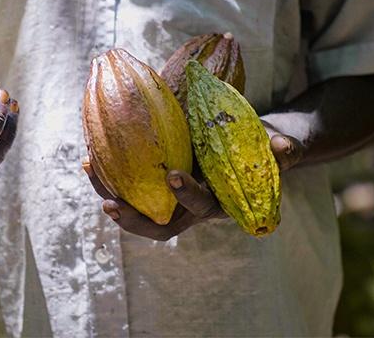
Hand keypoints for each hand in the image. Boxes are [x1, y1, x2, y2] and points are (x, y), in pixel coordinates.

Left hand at [82, 123, 303, 239]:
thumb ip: (282, 152)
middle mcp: (191, 208)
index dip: (187, 195)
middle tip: (111, 206)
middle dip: (134, 219)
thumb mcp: (276, 150)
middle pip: (159, 227)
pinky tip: (92, 156)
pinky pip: (130, 189)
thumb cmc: (262, 149)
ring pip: (137, 210)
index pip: (201, 207)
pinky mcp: (158, 187)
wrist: (250, 148)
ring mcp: (172, 200)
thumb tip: (284, 147)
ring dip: (111, 195)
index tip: (173, 176)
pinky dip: (109, 177)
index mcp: (219, 202)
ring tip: (90, 168)